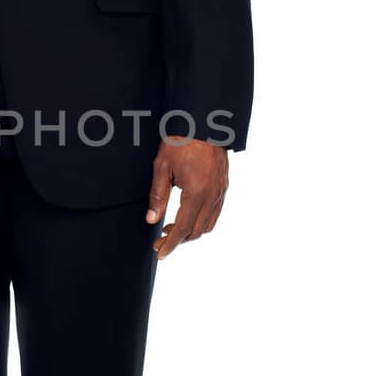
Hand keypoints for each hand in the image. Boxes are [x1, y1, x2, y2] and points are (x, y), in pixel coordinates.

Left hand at [146, 137, 228, 258]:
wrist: (203, 122)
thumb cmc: (180, 141)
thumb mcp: (162, 166)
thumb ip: (158, 195)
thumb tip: (152, 220)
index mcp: (197, 192)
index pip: (182, 228)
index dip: (170, 244)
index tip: (160, 253)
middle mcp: (212, 195)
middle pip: (196, 231)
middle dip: (178, 241)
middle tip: (160, 242)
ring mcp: (220, 191)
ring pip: (207, 225)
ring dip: (190, 232)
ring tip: (171, 230)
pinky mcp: (223, 187)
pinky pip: (214, 213)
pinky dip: (201, 222)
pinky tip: (186, 217)